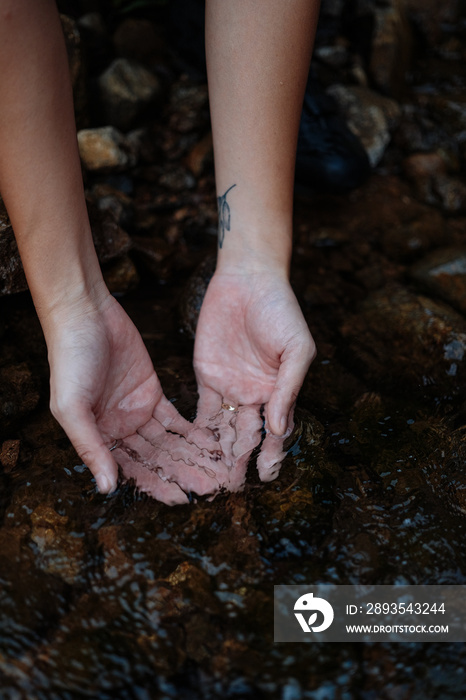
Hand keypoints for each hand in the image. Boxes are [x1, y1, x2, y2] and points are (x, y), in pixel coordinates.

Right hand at [45, 292, 223, 499]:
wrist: (86, 315)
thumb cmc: (69, 360)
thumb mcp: (72, 407)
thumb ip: (90, 447)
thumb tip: (107, 488)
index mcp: (98, 438)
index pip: (131, 470)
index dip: (156, 485)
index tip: (182, 499)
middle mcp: (119, 430)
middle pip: (155, 459)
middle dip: (181, 474)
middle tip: (211, 488)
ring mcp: (137, 411)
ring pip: (168, 442)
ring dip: (191, 456)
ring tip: (217, 470)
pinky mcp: (153, 392)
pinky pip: (175, 418)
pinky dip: (192, 431)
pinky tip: (212, 443)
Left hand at [193, 268, 315, 482]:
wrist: (249, 280)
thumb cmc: (281, 311)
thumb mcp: (297, 348)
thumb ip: (289, 387)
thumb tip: (280, 428)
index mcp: (280, 392)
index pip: (276, 432)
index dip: (272, 454)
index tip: (266, 476)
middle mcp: (255, 397)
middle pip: (246, 437)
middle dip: (239, 462)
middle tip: (229, 488)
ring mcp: (230, 389)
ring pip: (223, 429)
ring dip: (216, 453)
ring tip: (207, 478)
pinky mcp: (206, 377)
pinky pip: (201, 410)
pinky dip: (197, 431)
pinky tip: (190, 451)